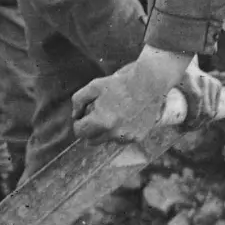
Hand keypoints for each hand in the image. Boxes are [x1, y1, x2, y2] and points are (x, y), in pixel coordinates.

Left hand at [72, 45, 193, 141]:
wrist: (149, 84)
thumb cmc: (120, 84)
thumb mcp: (93, 87)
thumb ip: (78, 101)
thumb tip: (75, 116)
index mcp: (101, 122)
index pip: (79, 132)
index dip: (79, 122)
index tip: (83, 116)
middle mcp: (114, 133)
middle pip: (92, 140)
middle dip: (90, 129)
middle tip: (96, 116)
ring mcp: (127, 137)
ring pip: (107, 140)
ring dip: (106, 131)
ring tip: (114, 114)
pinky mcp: (138, 138)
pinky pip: (122, 140)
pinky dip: (120, 132)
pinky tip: (125, 118)